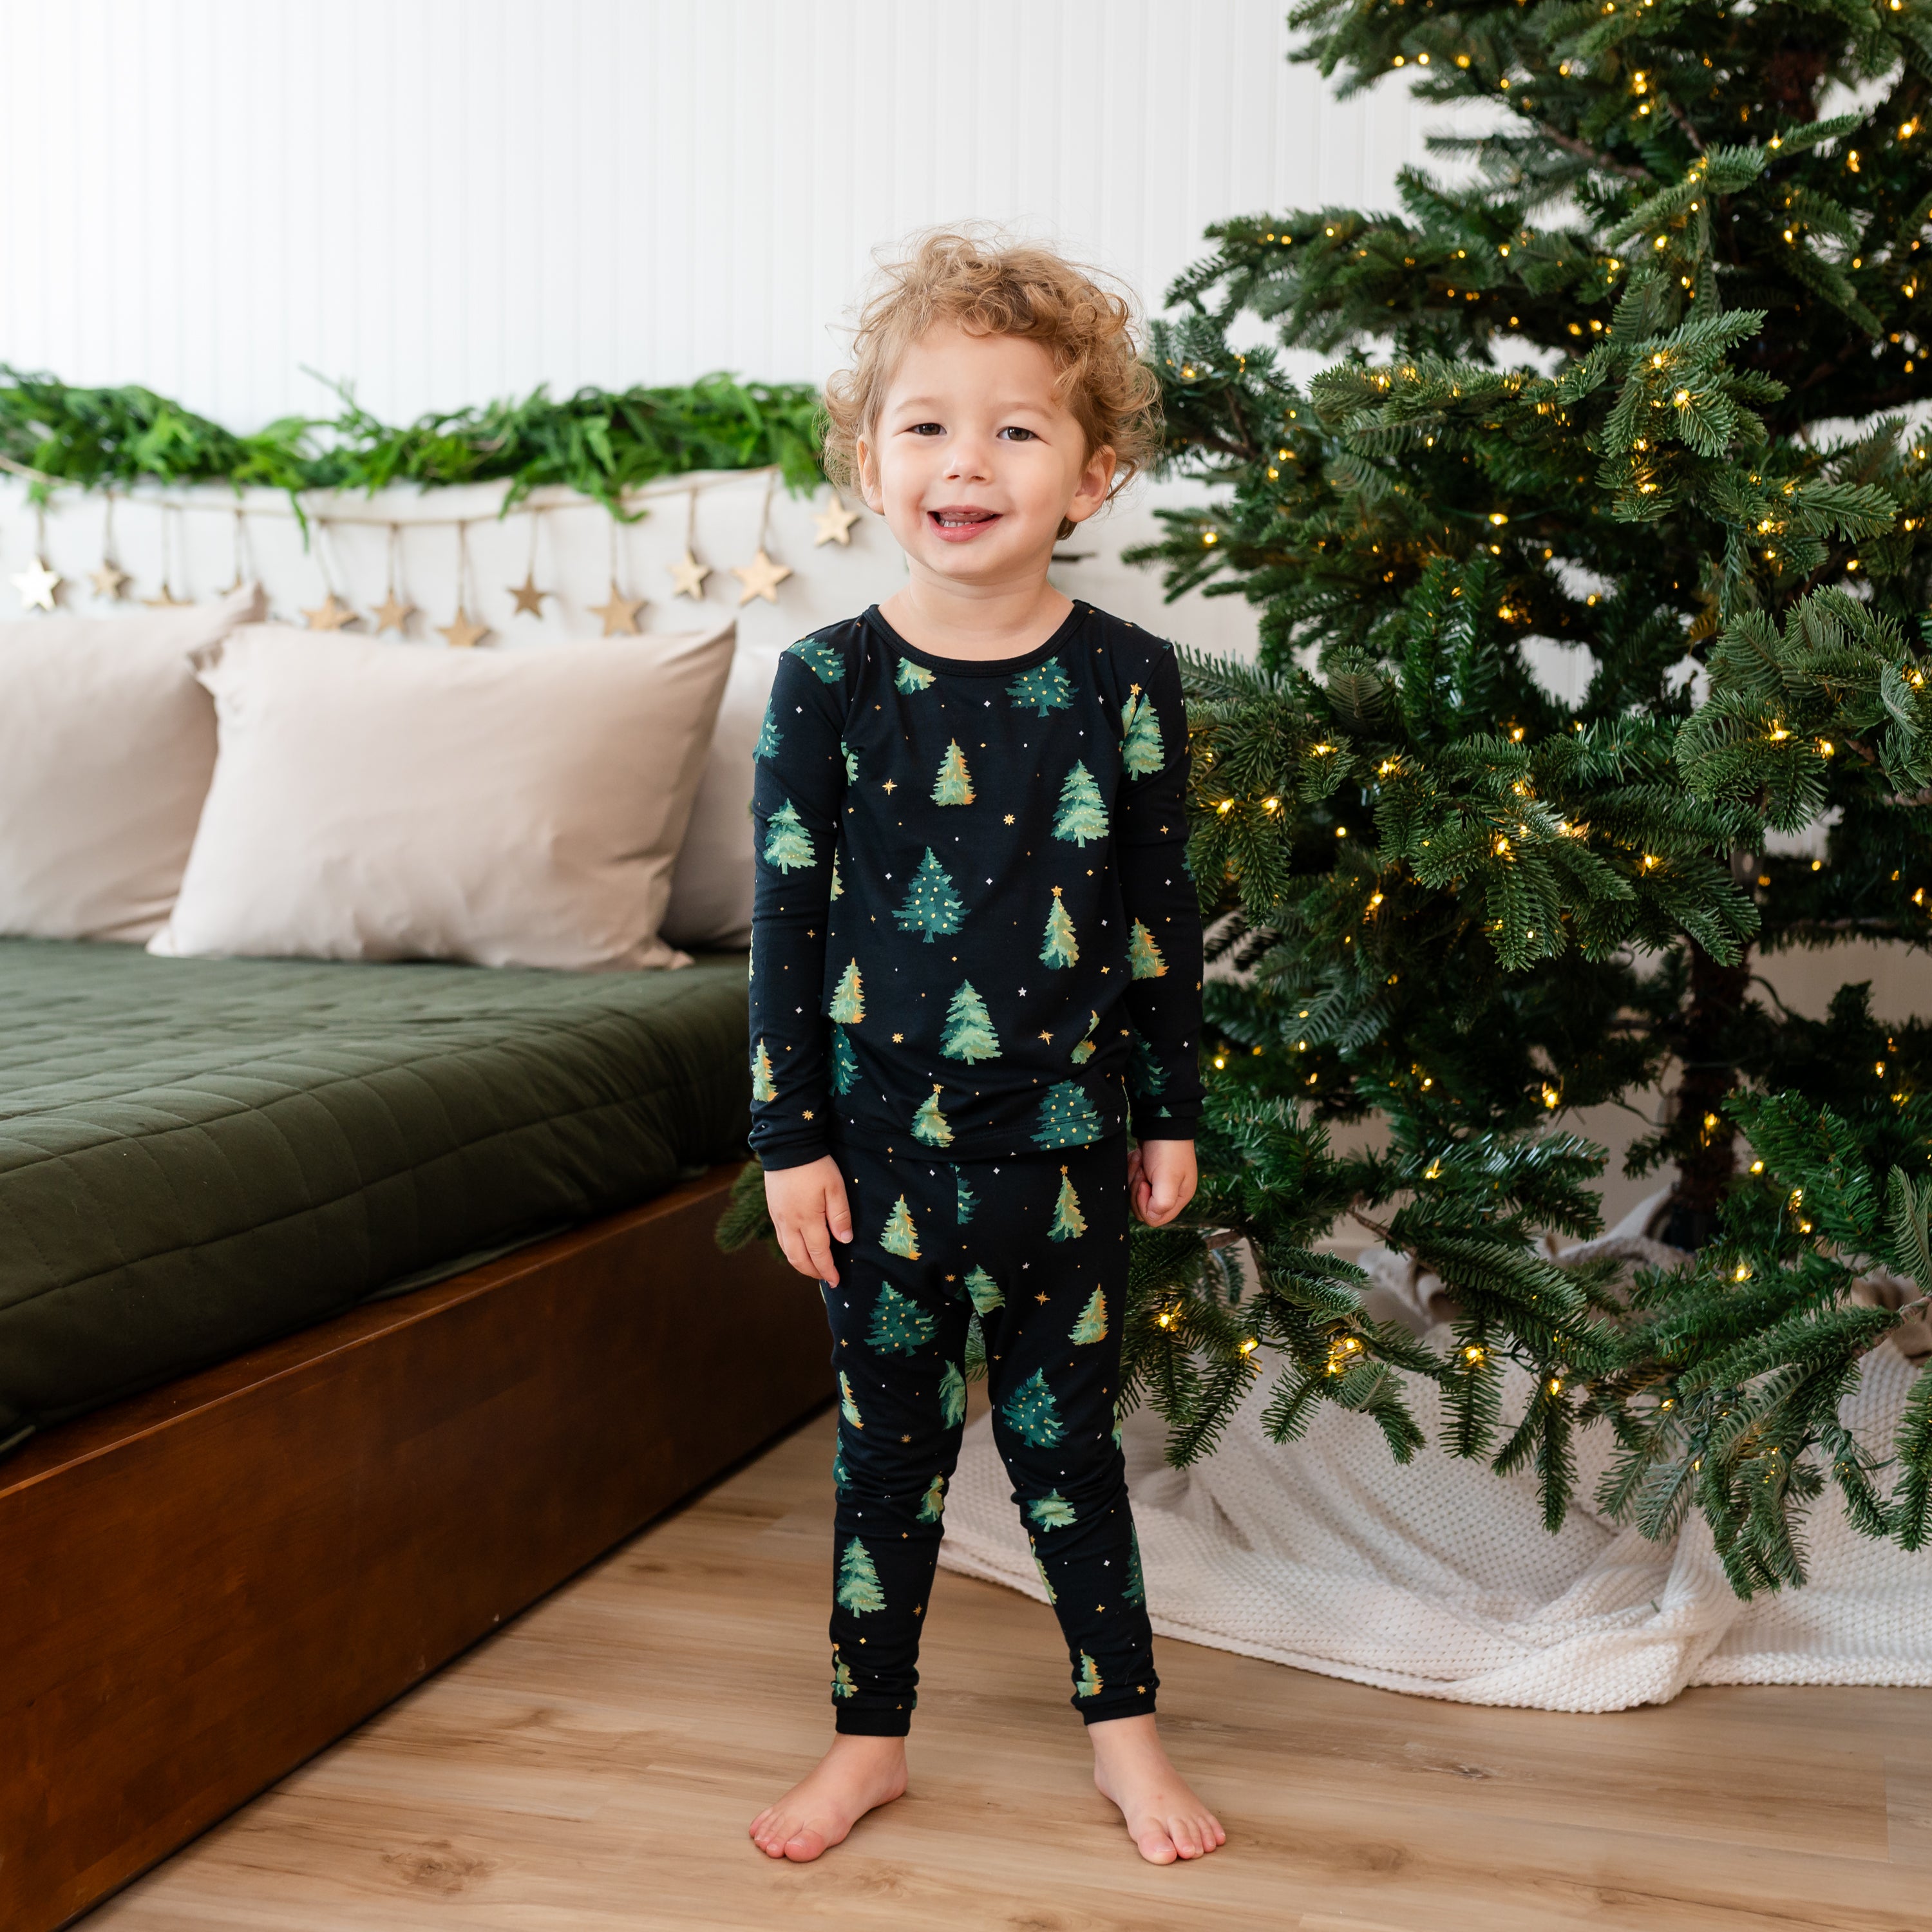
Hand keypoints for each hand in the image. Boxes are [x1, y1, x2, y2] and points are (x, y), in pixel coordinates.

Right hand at [765, 1156, 853, 1285]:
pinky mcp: (773, 1210)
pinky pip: (781, 1239)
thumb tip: (845, 1241)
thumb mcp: (835, 1187)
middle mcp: (789, 1223)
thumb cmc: (816, 1165)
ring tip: (814, 1268)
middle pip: (798, 1258)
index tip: (836, 1280)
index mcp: (807, 1219)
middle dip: (813, 1271)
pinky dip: (791, 1250)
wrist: (787, 1146)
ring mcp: (778, 1218)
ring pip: (787, 1251)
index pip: (819, 1253)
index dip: (827, 1269)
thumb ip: (840, 1215)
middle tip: (826, 1278)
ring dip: (800, 1263)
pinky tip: (800, 1248)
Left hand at [1129, 1139, 1195, 1227]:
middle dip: (1137, 1189)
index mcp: (1179, 1197)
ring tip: (1140, 1160)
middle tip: (1142, 1170)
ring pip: (1134, 1193)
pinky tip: (1137, 1157)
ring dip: (1133, 1176)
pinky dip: (1131, 1169)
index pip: (1156, 1218)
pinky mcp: (1147, 1171)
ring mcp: (1158, 1181)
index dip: (1144, 1204)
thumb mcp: (1168, 1178)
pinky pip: (1131, 1180)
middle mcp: (1170, 1192)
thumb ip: (1162, 1203)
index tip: (1144, 1183)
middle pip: (1143, 1207)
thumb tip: (1151, 1216)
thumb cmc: (1167, 1149)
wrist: (1160, 1119)